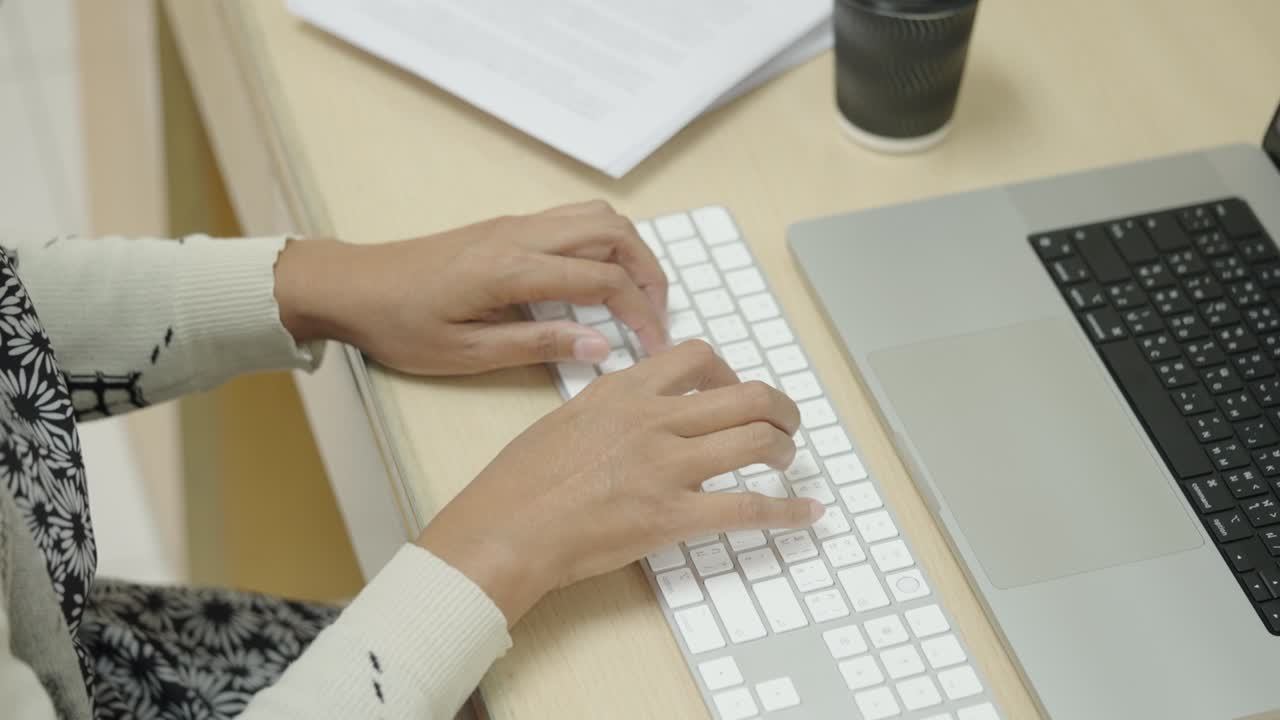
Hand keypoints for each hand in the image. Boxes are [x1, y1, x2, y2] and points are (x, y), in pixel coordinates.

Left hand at [274, 201, 670, 374]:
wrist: (352, 286)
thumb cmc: (400, 326)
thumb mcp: (467, 353)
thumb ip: (540, 344)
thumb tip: (602, 346)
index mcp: (512, 269)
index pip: (603, 279)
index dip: (641, 313)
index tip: (656, 346)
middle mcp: (520, 234)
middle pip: (614, 232)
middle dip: (650, 272)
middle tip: (660, 317)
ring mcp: (514, 224)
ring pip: (597, 216)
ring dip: (631, 250)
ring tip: (639, 296)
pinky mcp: (507, 226)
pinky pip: (574, 218)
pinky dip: (605, 241)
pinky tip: (602, 278)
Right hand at [415, 341, 823, 624]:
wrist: (505, 529)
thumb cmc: (519, 483)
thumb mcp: (565, 419)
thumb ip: (610, 409)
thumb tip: (637, 411)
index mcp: (624, 391)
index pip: (697, 357)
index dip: (731, 372)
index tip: (735, 391)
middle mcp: (653, 419)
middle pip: (746, 395)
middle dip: (779, 408)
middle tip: (785, 424)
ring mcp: (666, 466)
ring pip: (756, 440)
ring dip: (784, 449)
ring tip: (787, 460)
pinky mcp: (672, 515)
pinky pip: (748, 507)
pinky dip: (787, 512)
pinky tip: (806, 513)